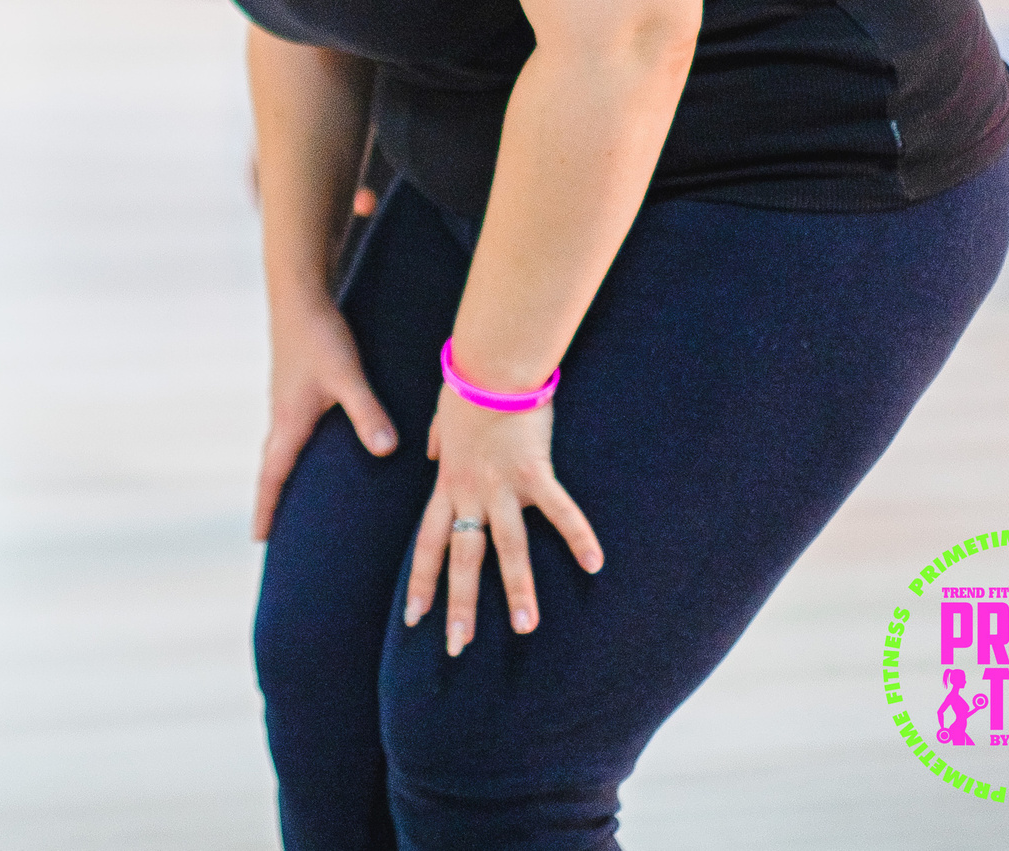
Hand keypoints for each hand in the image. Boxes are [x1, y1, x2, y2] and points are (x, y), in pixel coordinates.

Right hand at [254, 299, 399, 539]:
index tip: (258, 540)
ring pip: (280, 448)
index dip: (266, 509)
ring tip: (289, 497)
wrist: (298, 296)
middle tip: (270, 531)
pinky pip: (289, 431)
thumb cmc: (321, 336)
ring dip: (280, 474)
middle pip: (271, 468)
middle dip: (270, 499)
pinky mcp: (293, 387)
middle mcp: (281, 416)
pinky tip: (312, 450)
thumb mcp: (348, 377)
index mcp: (289, 422)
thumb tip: (386, 450)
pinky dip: (292, 451)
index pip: (273, 477)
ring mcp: (285, 401)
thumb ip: (367, 413)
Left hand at [403, 383, 603, 654]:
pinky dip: (578, 536)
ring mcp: (502, 486)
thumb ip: (436, 442)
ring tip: (524, 628)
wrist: (488, 361)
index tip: (413, 617)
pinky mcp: (534, 472)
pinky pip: (558, 511)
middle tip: (455, 646)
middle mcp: (470, 492)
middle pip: (462, 558)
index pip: (428, 543)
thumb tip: (429, 453)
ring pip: (507, 547)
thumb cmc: (466, 384)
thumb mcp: (440, 417)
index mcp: (447, 483)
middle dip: (459, 605)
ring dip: (516, 589)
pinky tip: (595, 564)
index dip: (422, 581)